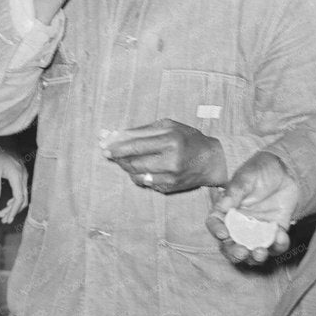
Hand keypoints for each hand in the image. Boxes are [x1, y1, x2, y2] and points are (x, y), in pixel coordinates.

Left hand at [0, 146, 28, 221]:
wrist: (4, 140)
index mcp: (17, 177)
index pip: (19, 198)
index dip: (13, 210)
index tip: (7, 219)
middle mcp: (24, 177)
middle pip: (23, 200)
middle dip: (14, 211)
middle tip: (4, 220)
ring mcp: (24, 176)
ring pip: (23, 196)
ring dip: (14, 206)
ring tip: (3, 214)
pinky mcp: (22, 175)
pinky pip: (22, 190)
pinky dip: (16, 199)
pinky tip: (8, 203)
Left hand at [102, 118, 227, 193]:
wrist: (212, 160)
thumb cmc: (188, 138)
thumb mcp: (168, 126)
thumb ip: (142, 131)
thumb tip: (114, 134)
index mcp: (170, 140)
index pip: (136, 145)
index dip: (117, 146)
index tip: (103, 145)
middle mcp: (170, 160)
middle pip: (133, 161)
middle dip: (118, 157)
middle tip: (108, 153)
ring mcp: (170, 177)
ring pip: (136, 174)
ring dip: (126, 166)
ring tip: (124, 158)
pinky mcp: (169, 188)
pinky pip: (145, 183)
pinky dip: (138, 175)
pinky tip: (140, 168)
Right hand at [207, 151, 301, 264]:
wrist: (287, 170)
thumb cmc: (261, 170)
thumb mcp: (246, 177)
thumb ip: (235, 191)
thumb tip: (222, 206)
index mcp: (227, 210)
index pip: (215, 223)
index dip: (216, 230)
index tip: (223, 234)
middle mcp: (239, 225)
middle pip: (231, 246)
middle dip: (235, 253)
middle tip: (242, 251)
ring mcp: (257, 232)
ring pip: (252, 253)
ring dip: (255, 257)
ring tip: (261, 252)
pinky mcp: (275, 234)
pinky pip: (275, 246)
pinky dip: (278, 246)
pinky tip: (281, 235)